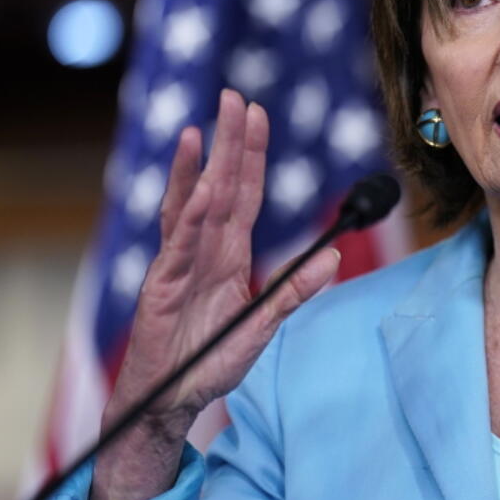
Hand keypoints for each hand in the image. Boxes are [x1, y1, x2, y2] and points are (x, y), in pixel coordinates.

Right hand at [92, 90, 339, 499]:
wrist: (171, 401)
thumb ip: (295, 290)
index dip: (252, 156)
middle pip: (220, 186)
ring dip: (200, 166)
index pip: (246, 194)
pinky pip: (178, 244)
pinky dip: (188, 215)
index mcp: (229, 255)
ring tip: (203, 127)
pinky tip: (198, 188)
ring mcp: (179, 264)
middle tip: (233, 98)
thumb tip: (336, 256)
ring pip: (193, 205)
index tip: (258, 116)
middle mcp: (204, 250)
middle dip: (228, 143)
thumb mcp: (264, 324)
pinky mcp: (163, 285)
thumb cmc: (210, 362)